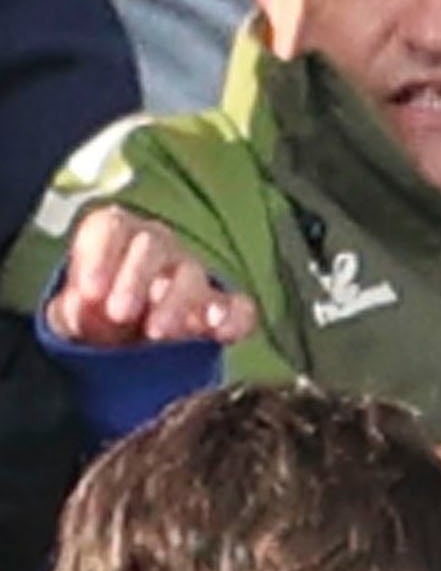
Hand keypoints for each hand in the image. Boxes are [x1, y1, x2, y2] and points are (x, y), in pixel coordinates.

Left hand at [50, 206, 253, 348]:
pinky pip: (238, 307)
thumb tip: (80, 306)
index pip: (111, 228)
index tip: (89, 293)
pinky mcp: (222, 308)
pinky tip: (218, 331)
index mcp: (117, 234)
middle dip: (135, 280)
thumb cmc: (99, 317)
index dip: (100, 257)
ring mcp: (192, 276)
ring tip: (158, 333)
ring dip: (175, 302)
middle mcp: (157, 245)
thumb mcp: (76, 312)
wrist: (129, 342)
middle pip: (152, 246)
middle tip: (119, 314)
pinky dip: (232, 317)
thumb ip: (73, 309)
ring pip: (191, 275)